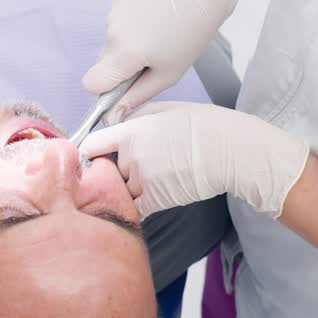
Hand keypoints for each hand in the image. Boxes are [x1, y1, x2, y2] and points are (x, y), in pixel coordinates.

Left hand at [80, 102, 308, 218]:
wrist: (231, 150)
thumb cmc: (202, 126)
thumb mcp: (163, 110)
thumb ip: (133, 118)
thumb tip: (113, 125)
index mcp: (131, 132)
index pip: (90, 145)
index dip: (86, 153)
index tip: (87, 157)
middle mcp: (131, 158)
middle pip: (104, 170)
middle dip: (109, 171)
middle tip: (122, 168)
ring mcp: (142, 181)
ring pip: (118, 190)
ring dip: (123, 189)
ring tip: (145, 180)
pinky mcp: (157, 200)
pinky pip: (134, 208)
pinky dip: (134, 206)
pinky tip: (145, 197)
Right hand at [82, 0, 256, 121]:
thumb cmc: (189, 36)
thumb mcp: (168, 75)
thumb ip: (135, 98)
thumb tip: (111, 117)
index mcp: (126, 54)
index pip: (91, 85)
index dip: (105, 92)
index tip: (123, 89)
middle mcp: (113, 35)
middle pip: (101, 67)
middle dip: (120, 71)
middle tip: (151, 62)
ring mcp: (112, 19)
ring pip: (108, 50)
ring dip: (126, 52)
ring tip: (156, 41)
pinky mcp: (116, 8)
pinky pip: (114, 33)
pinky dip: (128, 36)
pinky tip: (151, 27)